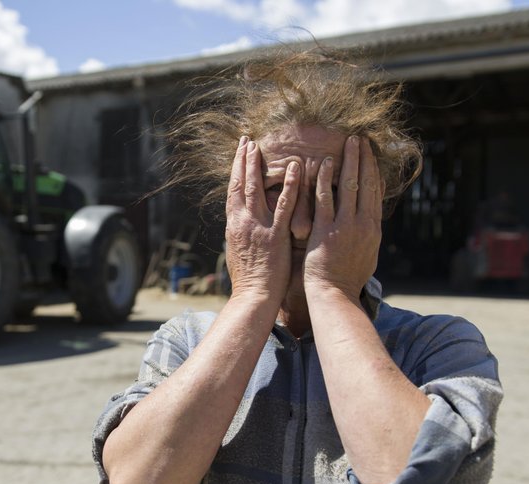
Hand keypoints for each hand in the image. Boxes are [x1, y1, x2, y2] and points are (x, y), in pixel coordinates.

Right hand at [225, 136, 301, 302]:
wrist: (254, 297)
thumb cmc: (249, 280)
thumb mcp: (239, 252)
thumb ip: (241, 233)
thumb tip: (240, 223)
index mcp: (234, 225)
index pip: (232, 191)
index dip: (235, 170)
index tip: (238, 153)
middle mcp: (242, 222)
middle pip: (240, 184)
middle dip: (242, 161)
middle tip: (246, 140)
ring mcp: (258, 227)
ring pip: (256, 190)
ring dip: (257, 166)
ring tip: (260, 146)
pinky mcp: (275, 235)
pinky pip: (285, 206)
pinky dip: (290, 185)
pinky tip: (295, 168)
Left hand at [303, 136, 382, 299]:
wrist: (334, 295)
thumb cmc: (347, 279)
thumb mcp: (366, 255)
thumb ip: (368, 236)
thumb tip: (372, 224)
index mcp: (373, 229)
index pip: (375, 192)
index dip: (373, 170)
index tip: (370, 154)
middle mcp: (363, 224)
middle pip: (367, 183)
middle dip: (364, 159)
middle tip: (361, 139)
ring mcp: (346, 226)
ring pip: (350, 186)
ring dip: (350, 161)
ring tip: (349, 142)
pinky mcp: (326, 230)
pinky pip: (326, 199)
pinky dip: (326, 179)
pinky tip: (324, 163)